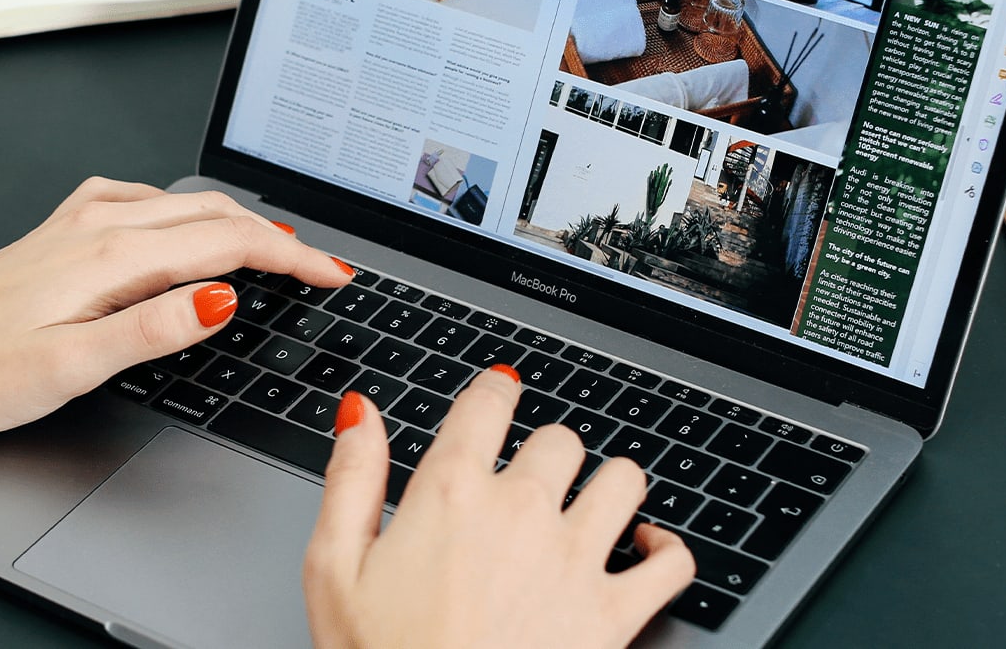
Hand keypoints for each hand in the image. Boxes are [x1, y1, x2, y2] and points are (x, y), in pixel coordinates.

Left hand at [0, 176, 352, 432]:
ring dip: (238, 222)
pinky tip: (182, 225)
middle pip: (215, 216)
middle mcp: (100, 227)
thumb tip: (221, 300)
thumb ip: (153, 330)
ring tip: (274, 248)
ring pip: (182, 204)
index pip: (229, 246)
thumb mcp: (74, 366)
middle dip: (279, 240)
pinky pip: (141, 201)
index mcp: (114, 259)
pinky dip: (184, 212)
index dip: (292, 260)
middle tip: (323, 268)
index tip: (334, 275)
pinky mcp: (60, 231)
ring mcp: (79, 223)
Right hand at [303, 368, 697, 648]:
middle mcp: (521, 514)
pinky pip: (673, 563)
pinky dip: (667, 550)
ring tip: (590, 502)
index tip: (497, 394)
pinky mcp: (614, 614)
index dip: (494, 392)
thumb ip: (352, 481)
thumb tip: (362, 415)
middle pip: (559, 441)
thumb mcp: (333, 569)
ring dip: (608, 485)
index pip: (488, 403)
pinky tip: (648, 549)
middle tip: (529, 478)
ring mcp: (575, 562)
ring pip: (623, 480)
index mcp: (451, 494)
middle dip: (545, 453)